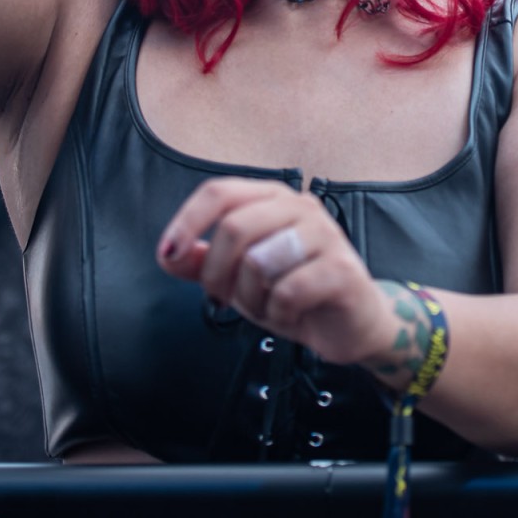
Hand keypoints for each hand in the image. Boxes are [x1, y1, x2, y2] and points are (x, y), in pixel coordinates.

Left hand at [158, 177, 403, 369]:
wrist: (350, 325)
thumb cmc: (294, 293)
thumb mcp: (239, 278)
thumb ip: (203, 263)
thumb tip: (168, 254)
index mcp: (272, 198)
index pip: (220, 192)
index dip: (188, 221)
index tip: (169, 253)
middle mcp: (300, 206)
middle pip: (235, 227)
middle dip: (218, 274)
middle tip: (225, 299)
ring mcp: (326, 234)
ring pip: (259, 261)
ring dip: (251, 298)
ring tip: (266, 307)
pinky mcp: (342, 269)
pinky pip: (288, 291)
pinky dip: (278, 313)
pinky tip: (291, 315)